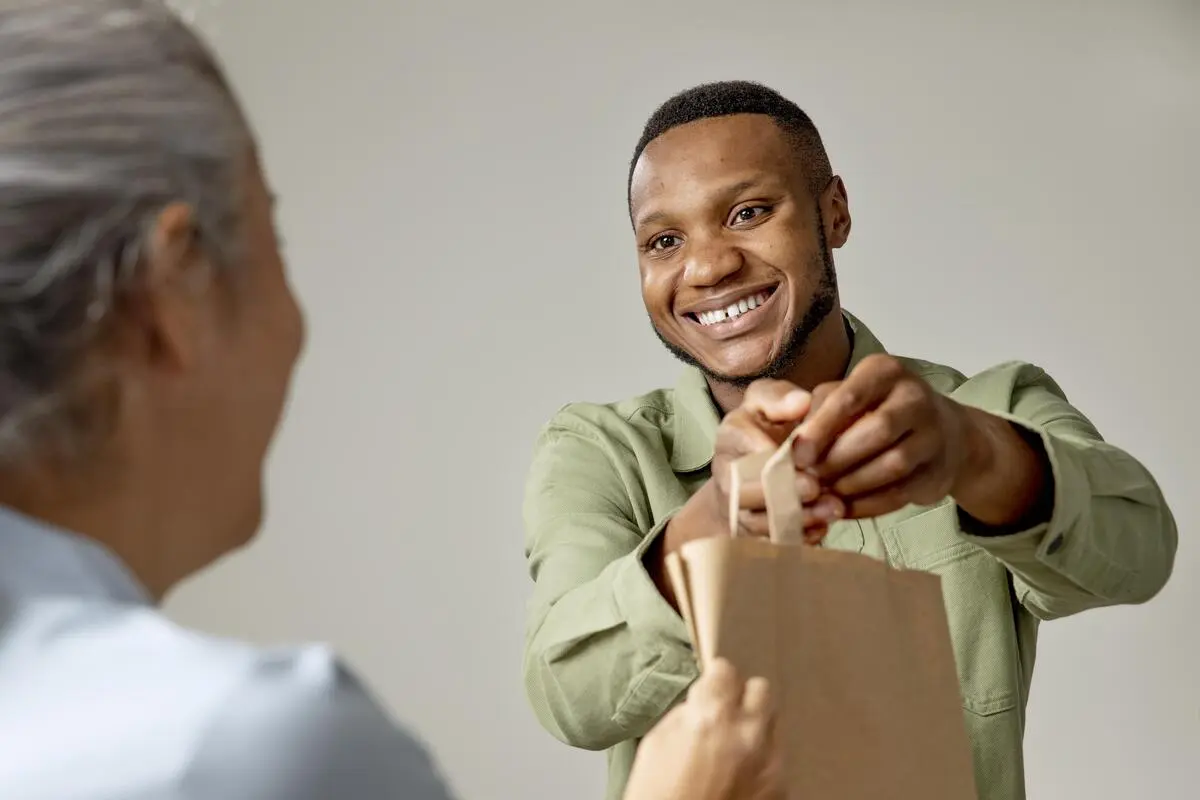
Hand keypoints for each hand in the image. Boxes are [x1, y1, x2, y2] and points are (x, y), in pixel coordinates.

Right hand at [624, 659, 783, 799]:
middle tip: (728, 712)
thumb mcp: (657, 743)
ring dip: (755, 729)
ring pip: (773, 724)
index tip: (713, 683)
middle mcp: (747, 733)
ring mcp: (768, 762)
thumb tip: (701, 703)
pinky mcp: (779, 787)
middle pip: (761, 690)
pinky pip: (776, 758)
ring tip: (733, 748)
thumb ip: (686, 715)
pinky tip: (740, 775)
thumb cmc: (658, 796)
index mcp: (711, 717)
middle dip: (743, 697)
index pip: (726, 671)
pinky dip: (761, 761)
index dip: (716, 677)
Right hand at [649, 380, 841, 608]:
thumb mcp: (769, 401)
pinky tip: (821, 529)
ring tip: (830, 510)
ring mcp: (735, 506)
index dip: (767, 451)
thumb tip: (801, 402)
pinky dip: (794, 538)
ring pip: (757, 519)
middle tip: (815, 487)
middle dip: (780, 490)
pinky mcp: (749, 531)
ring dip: (794, 517)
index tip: (798, 454)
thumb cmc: (768, 427)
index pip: (740, 441)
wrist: (755, 466)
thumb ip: (780, 397)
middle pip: (743, 488)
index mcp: (730, 435)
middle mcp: (726, 473)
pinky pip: (766, 541)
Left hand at [791, 353, 974, 518]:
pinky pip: (902, 492)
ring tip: (826, 493)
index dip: (820, 430)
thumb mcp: (844, 397)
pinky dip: (869, 504)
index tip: (798, 456)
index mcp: (884, 371)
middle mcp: (915, 397)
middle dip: (837, 459)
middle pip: (876, 430)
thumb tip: (795, 446)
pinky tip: (846, 507)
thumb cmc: (874, 411)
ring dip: (853, 484)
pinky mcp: (939, 471)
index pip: (849, 398)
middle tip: (810, 480)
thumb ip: (818, 412)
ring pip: (893, 464)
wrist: (941, 433)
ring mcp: (934, 434)